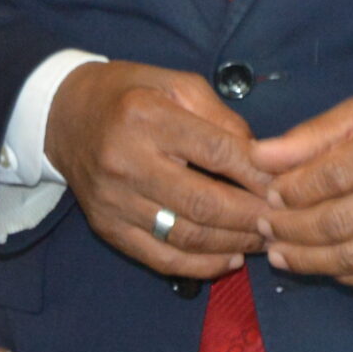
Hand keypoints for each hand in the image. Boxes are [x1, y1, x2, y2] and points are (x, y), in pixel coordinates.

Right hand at [46, 60, 272, 278]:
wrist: (64, 118)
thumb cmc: (129, 96)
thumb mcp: (177, 85)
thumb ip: (222, 119)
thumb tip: (263, 161)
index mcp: (147, 118)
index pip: (217, 152)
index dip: (260, 174)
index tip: (288, 186)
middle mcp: (126, 162)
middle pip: (204, 203)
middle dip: (253, 217)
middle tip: (284, 221)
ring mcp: (114, 201)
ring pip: (185, 236)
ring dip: (233, 244)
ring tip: (264, 240)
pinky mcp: (107, 227)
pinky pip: (159, 258)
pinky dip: (199, 266)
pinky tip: (229, 260)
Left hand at [250, 91, 352, 285]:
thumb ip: (312, 135)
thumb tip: (258, 156)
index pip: (333, 175)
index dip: (293, 191)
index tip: (271, 195)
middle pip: (340, 220)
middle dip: (290, 229)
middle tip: (265, 227)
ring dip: (308, 260)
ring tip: (279, 253)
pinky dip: (345, 275)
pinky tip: (321, 266)